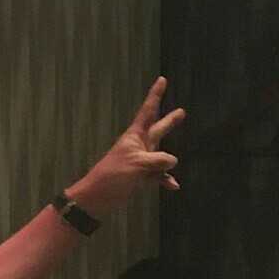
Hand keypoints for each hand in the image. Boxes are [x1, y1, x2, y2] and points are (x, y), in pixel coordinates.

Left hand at [68, 76, 185, 216]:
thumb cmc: (112, 176)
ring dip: (168, 160)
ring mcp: (141, 162)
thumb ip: (158, 160)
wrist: (96, 199)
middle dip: (169, 121)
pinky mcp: (141, 178)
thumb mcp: (137, 164)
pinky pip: (159, 176)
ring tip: (174, 163)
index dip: (155, 95)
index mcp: (134, 136)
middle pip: (158, 130)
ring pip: (161, 156)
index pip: (147, 111)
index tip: (161, 79)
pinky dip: (165, 180)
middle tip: (182, 112)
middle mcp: (139, 146)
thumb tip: (173, 161)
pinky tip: (173, 185)